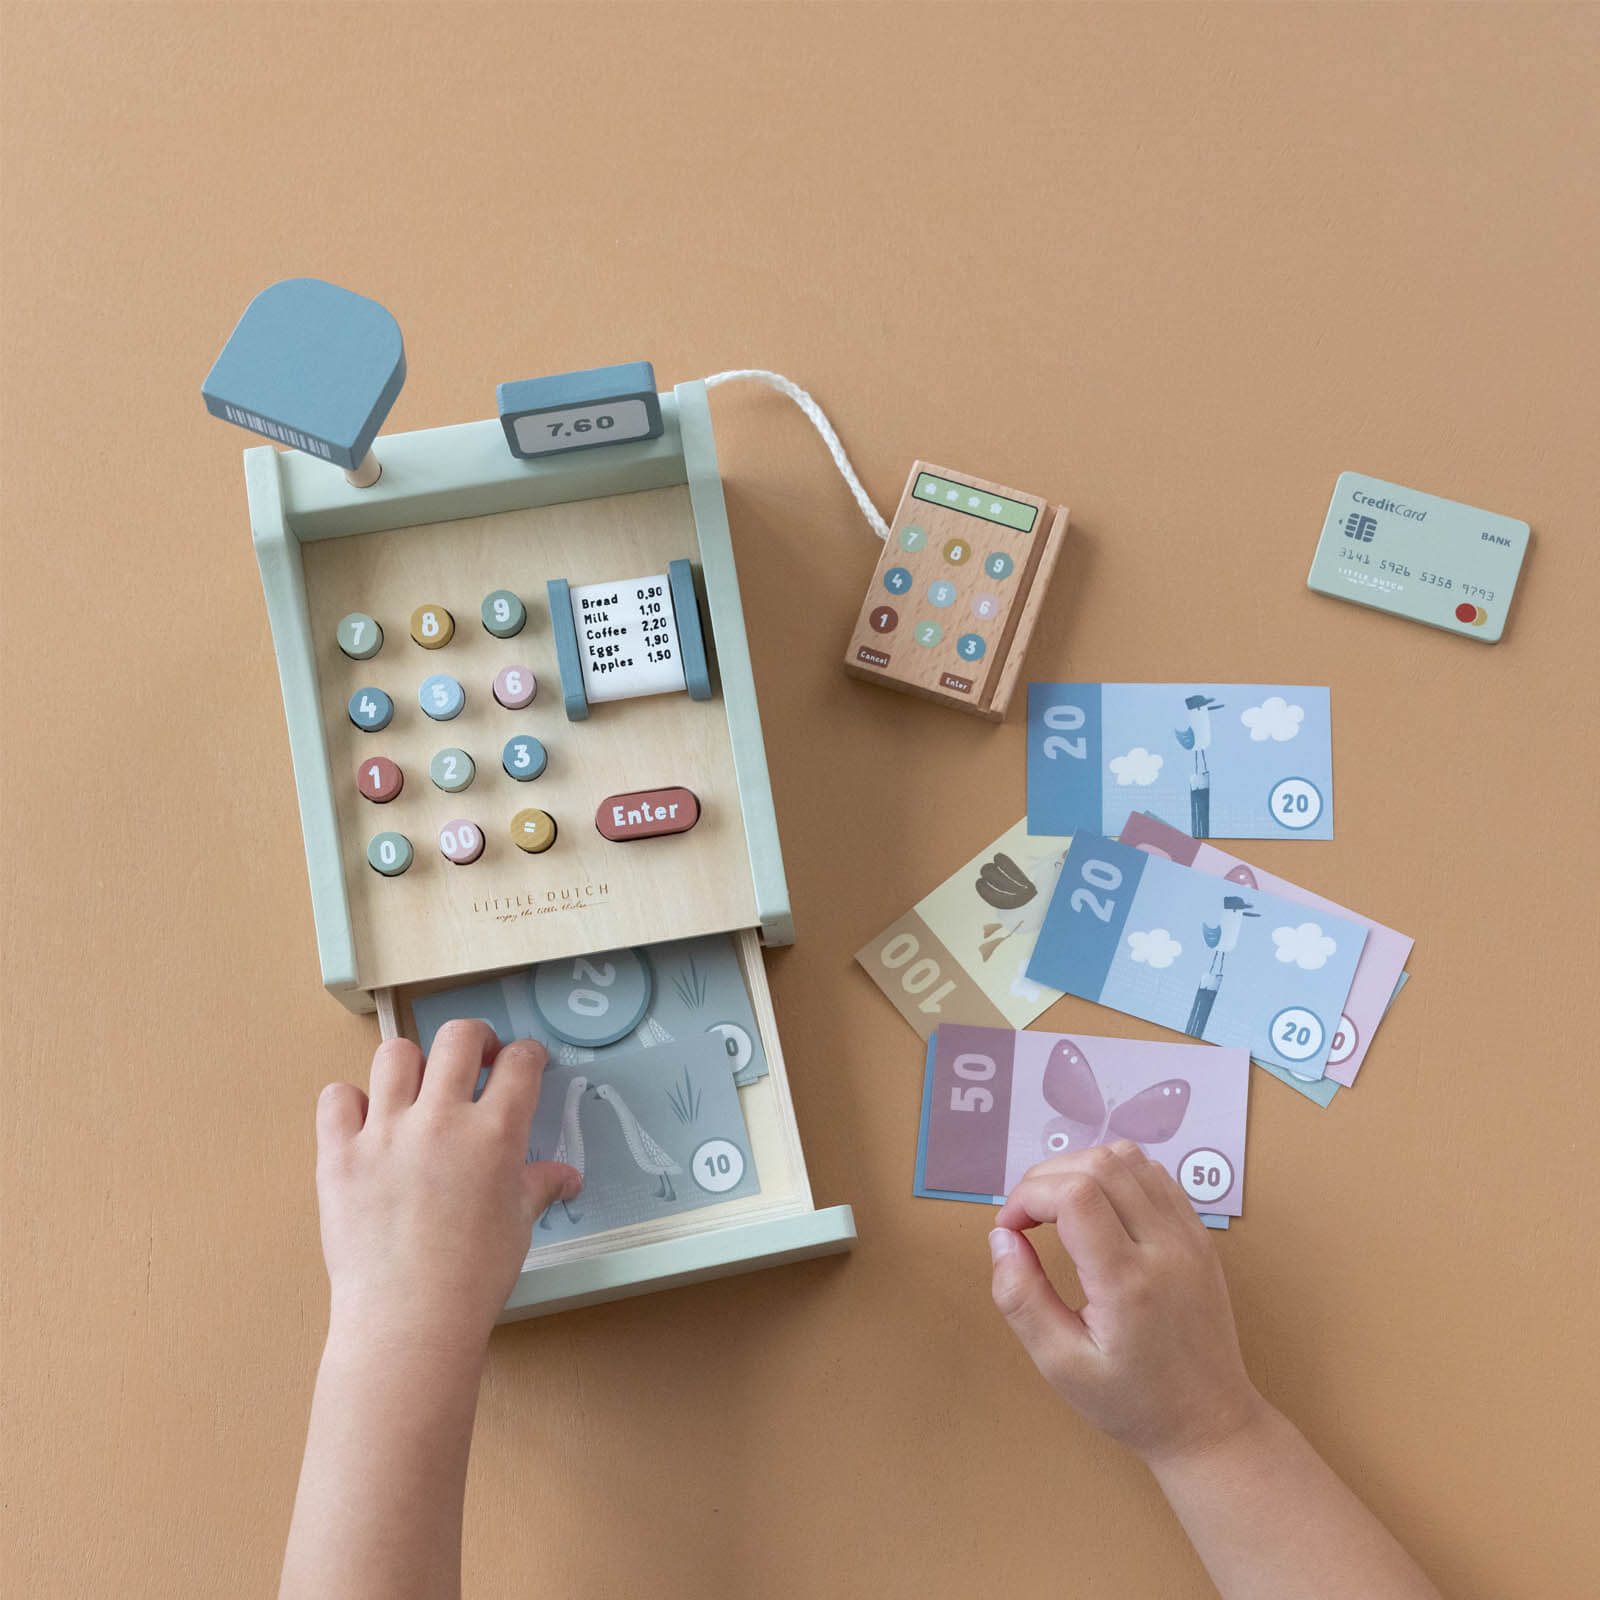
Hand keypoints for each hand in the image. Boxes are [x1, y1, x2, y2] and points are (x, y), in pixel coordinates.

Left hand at [314, 1020, 580, 1356]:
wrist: (408, 1318)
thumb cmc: (474, 1276)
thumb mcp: (518, 1225)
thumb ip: (538, 1186)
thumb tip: (567, 1177)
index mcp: (495, 1132)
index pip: (520, 1063)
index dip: (527, 1055)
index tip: (524, 1062)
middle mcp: (441, 1118)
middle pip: (459, 1037)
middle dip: (475, 1039)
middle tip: (476, 1060)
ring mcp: (385, 1131)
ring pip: (396, 1055)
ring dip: (412, 1065)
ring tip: (417, 1091)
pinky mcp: (339, 1153)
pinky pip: (336, 1097)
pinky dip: (350, 1102)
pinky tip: (365, 1124)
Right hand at [989, 1141, 1265, 1463]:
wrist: (1209, 1422)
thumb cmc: (1133, 1401)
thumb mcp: (1060, 1365)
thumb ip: (1021, 1298)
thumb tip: (1002, 1238)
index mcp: (1128, 1282)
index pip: (1074, 1194)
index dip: (1028, 1196)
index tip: (1009, 1229)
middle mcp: (1165, 1247)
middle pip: (1098, 1165)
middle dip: (1046, 1178)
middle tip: (1026, 1218)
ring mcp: (1189, 1236)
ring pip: (1128, 1158)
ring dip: (1080, 1168)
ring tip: (1057, 1208)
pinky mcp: (1199, 1235)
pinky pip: (1154, 1174)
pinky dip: (1114, 1175)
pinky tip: (1097, 1210)